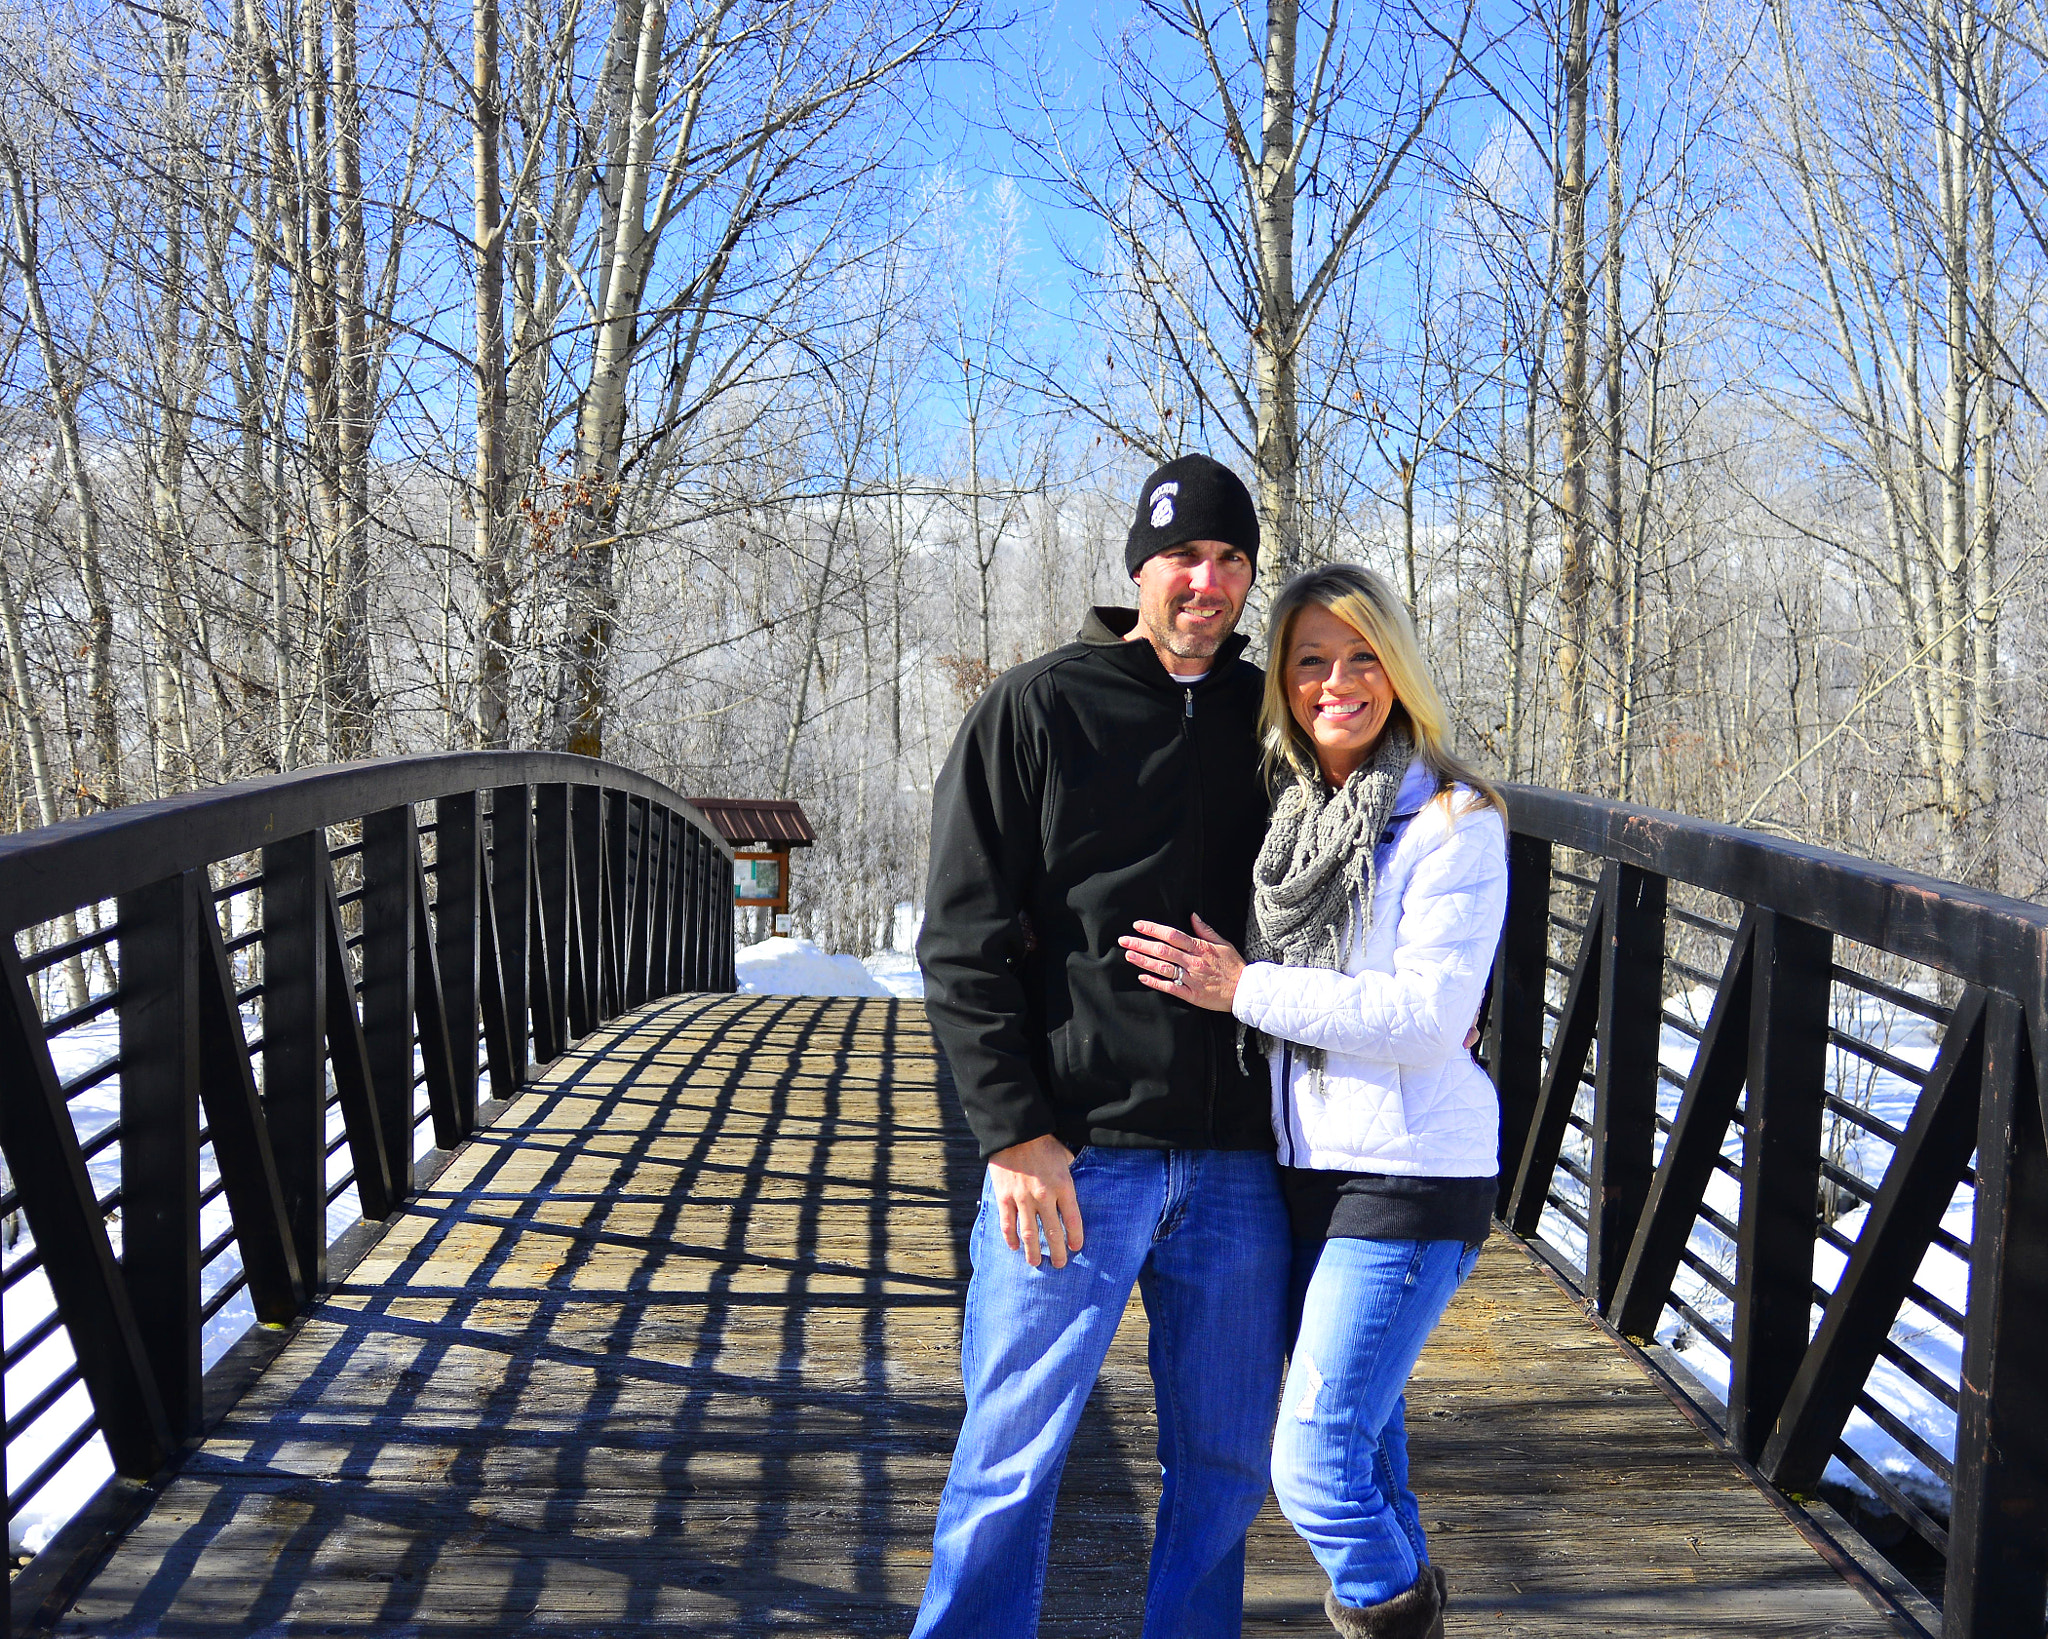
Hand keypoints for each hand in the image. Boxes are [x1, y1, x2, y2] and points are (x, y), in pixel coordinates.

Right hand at [987, 1134, 1083, 1267]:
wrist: (1015, 1132)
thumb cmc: (1043, 1143)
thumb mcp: (1064, 1157)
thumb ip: (1068, 1177)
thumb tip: (1071, 1192)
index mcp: (1063, 1186)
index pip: (1072, 1219)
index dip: (1075, 1237)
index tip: (1076, 1247)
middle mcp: (1044, 1196)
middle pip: (1052, 1232)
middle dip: (1057, 1252)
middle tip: (1059, 1264)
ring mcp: (1022, 1198)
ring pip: (1029, 1233)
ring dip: (1033, 1251)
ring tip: (1035, 1263)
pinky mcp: (1004, 1197)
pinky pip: (1007, 1224)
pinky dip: (1011, 1238)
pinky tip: (1014, 1247)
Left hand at [1119, 912, 1244, 1011]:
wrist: (1245, 990)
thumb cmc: (1234, 966)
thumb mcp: (1223, 943)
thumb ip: (1205, 930)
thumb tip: (1192, 916)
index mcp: (1200, 948)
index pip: (1172, 935)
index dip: (1153, 929)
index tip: (1138, 925)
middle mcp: (1193, 962)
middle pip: (1162, 950)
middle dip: (1141, 944)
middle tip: (1124, 940)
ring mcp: (1191, 979)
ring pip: (1163, 968)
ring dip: (1144, 961)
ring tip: (1128, 956)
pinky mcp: (1191, 994)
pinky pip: (1170, 987)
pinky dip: (1155, 982)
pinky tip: (1142, 977)